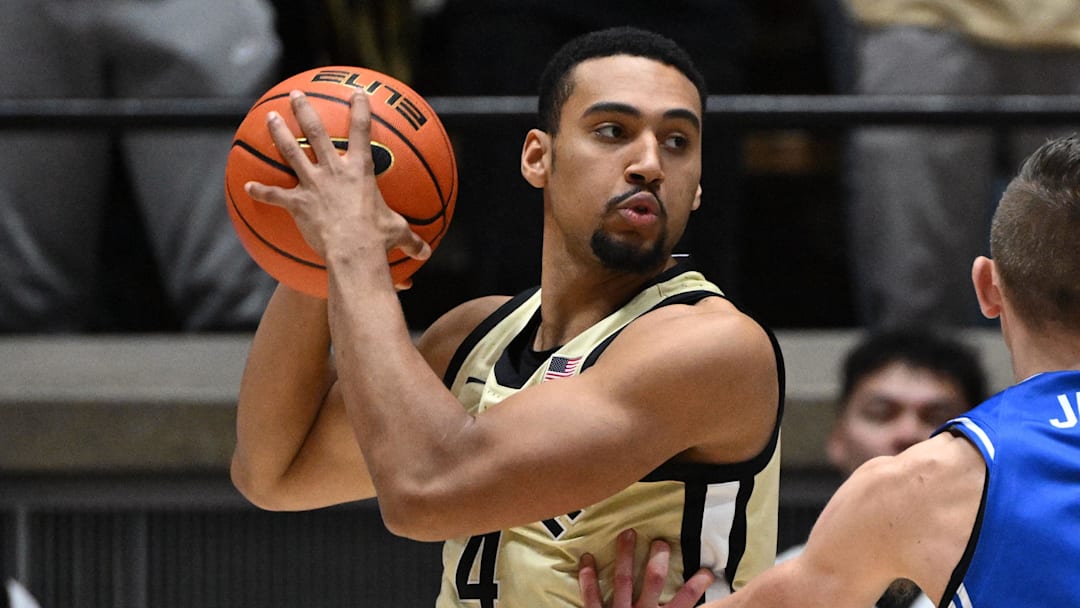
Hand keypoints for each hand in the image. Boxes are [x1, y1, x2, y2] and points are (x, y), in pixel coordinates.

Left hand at [244, 89, 429, 268]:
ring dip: (279, 133)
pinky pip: (275, 195)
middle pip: (315, 132)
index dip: (360, 109)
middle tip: (295, 95)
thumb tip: (427, 251)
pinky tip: (247, 187)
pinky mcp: (298, 203)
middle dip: (304, 110)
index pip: (362, 132)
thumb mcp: (399, 233)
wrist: (353, 249)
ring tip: (270, 118)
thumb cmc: (378, 238)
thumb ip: (411, 239)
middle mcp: (334, 170)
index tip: (357, 92)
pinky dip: (261, 191)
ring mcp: (313, 184)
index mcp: (360, 170)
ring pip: (291, 152)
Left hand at [579, 529, 715, 607]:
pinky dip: (588, 577)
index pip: (685, 602)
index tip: (707, 571)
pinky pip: (591, 596)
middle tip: (661, 542)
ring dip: (625, 555)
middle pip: (654, 581)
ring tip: (628, 533)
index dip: (697, 585)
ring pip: (623, 579)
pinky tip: (586, 558)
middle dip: (658, 559)